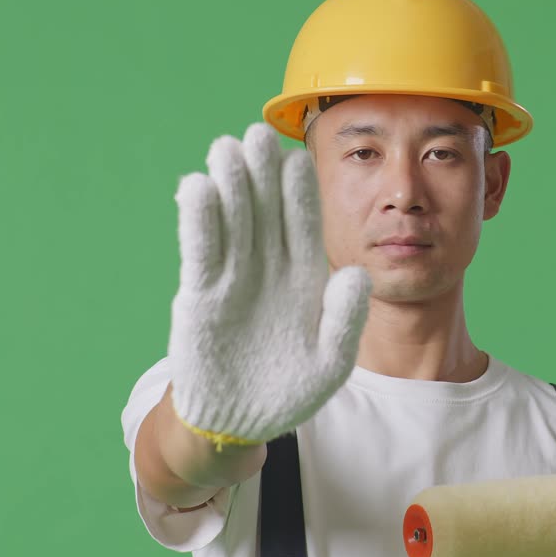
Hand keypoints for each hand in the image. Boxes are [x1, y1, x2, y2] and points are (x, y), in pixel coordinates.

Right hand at [166, 123, 370, 447]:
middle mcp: (267, 269)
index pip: (304, 225)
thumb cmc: (290, 391)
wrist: (238, 422)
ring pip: (231, 222)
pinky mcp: (200, 295)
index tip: (298, 158)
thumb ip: (345, 320)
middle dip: (261, 173)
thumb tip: (358, 273)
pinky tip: (197, 187)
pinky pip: (200, 251)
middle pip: (265, 211)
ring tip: (226, 148)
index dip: (299, 192)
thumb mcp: (330, 363)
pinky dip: (198, 221)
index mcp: (303, 278)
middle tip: (258, 133)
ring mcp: (231, 279)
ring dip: (229, 186)